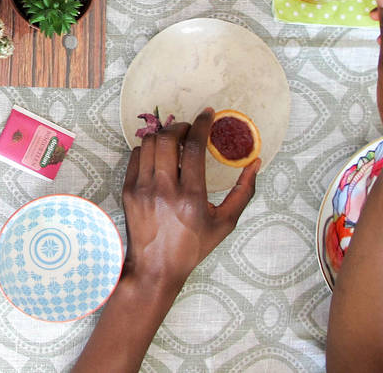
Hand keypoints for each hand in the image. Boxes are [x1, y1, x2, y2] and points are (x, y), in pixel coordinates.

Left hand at [122, 108, 259, 292]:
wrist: (155, 268)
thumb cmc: (194, 246)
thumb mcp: (226, 222)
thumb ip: (243, 191)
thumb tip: (255, 162)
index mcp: (192, 197)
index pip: (195, 147)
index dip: (202, 124)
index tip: (208, 114)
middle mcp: (164, 190)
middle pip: (168, 138)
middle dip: (181, 126)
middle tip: (190, 129)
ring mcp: (142, 190)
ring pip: (149, 144)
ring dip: (164, 136)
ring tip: (175, 141)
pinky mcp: (128, 191)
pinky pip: (136, 156)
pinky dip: (148, 150)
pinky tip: (159, 157)